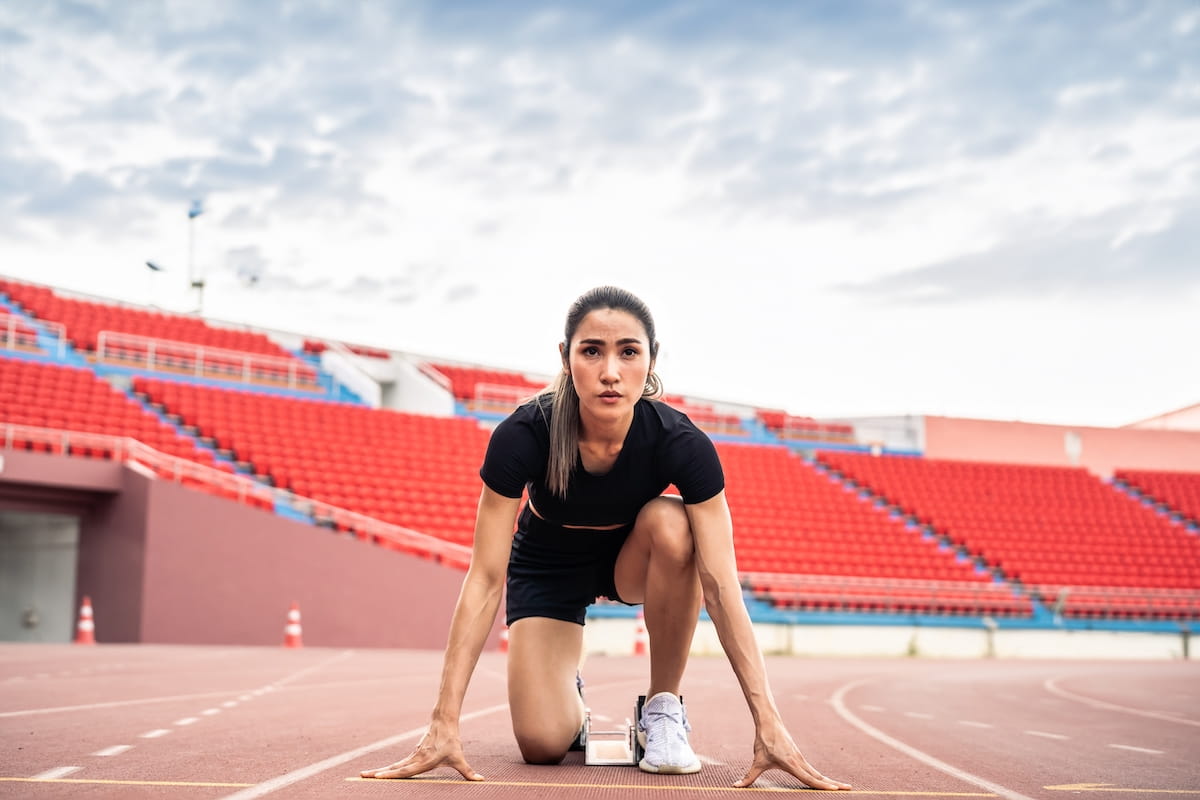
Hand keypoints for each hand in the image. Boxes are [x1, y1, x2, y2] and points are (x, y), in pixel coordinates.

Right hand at [360, 721, 482, 781]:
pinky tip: (380, 773)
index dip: (392, 774)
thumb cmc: (451, 741)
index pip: (405, 770)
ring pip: (394, 765)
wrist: (444, 722)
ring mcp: (412, 756)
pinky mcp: (412, 754)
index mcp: (423, 761)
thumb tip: (481, 780)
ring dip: (380, 770)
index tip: (378, 776)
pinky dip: (388, 768)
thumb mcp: (460, 758)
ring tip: (365, 775)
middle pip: (394, 768)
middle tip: (362, 777)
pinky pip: (398, 763)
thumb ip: (468, 772)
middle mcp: (414, 759)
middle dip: (378, 773)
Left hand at [734, 719, 850, 789]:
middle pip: (819, 776)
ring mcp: (801, 758)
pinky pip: (812, 769)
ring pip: (817, 772)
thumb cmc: (763, 742)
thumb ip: (748, 776)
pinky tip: (826, 781)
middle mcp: (800, 762)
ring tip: (843, 786)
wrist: (769, 722)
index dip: (821, 785)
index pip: (809, 778)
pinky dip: (821, 776)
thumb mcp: (757, 761)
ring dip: (829, 780)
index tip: (834, 790)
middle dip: (833, 784)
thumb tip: (736, 786)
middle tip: (849, 788)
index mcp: (792, 764)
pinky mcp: (799, 756)